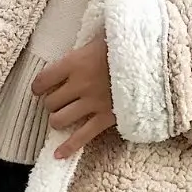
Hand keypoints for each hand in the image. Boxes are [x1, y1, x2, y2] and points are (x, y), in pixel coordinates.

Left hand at [31, 36, 117, 159]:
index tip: (40, 88)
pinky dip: (68, 147)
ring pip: (59, 120)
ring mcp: (92, 103)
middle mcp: (80, 84)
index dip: (38, 86)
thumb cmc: (127, 44)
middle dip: (52, 102)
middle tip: (59, 99)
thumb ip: (85, 45)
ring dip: (58, 119)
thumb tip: (76, 43)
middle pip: (51, 101)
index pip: (43, 79)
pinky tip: (58, 155)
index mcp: (75, 62)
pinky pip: (82, 137)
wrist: (153, 60)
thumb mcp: (102, 36)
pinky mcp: (106, 118)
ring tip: (64, 115)